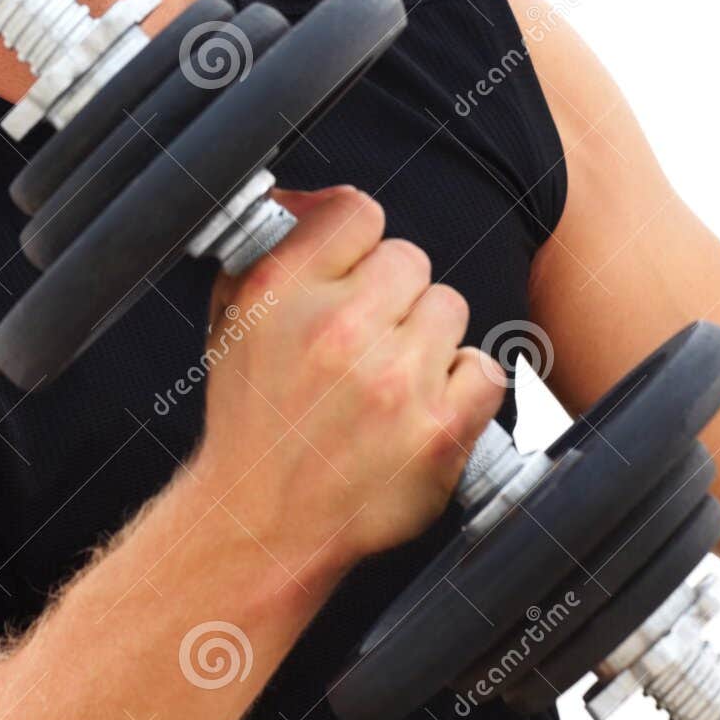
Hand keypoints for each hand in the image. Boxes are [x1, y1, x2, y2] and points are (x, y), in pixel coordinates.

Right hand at [194, 185, 504, 579]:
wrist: (262, 521)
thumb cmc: (253, 418)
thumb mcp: (235, 320)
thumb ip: (275, 249)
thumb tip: (311, 198)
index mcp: (282, 291)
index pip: (358, 212)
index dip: (359, 244)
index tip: (352, 274)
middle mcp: (338, 328)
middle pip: (411, 260)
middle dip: (393, 299)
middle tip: (365, 343)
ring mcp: (393, 380)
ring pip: (450, 310)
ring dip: (426, 342)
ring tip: (387, 382)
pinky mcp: (439, 430)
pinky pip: (483, 369)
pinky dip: (460, 389)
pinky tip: (419, 409)